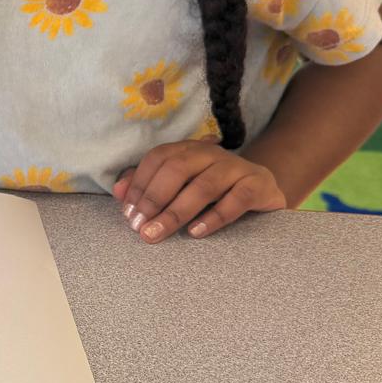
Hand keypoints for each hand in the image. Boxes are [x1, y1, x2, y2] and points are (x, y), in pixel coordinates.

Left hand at [112, 142, 285, 243]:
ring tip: (158, 233)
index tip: (128, 214)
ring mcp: (237, 167)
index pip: (158, 159)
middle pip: (177, 169)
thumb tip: (117, 191)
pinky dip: (214, 217)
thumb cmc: (214, 191)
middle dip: (154, 199)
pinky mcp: (259, 184)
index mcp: (188, 149)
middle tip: (140, 227)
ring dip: (176, 212)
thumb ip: (149, 186)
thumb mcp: (181, 187)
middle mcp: (211, 153)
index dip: (140, 184)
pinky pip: (237, 199)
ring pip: (204, 186)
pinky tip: (196, 233)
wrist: (264, 190)